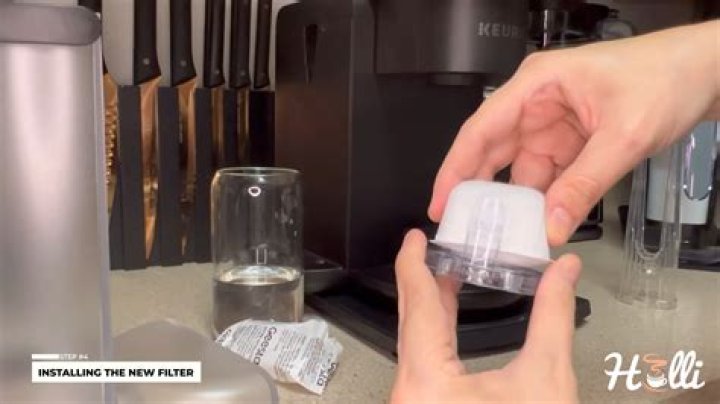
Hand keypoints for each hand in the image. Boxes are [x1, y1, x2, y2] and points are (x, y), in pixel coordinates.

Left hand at [391, 230, 581, 402]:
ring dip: (428, 309)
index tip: (414, 240)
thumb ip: (552, 317)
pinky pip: (420, 365)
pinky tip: (444, 321)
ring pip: (413, 345)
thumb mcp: (547, 378)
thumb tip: (562, 273)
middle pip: (410, 323)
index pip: (417, 307)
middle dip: (421, 281)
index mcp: (429, 384)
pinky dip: (432, 336)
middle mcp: (412, 397)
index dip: (415, 265)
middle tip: (427, 249)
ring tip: (442, 277)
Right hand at [429, 21, 719, 245]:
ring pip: (520, 171)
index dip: (454, 168)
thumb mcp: (623, 135)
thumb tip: (551, 225)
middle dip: (478, 192)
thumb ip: (584, 185)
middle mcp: (537, 104)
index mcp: (537, 84)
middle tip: (463, 230)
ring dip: (515, 204)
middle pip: (492, 152)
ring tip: (503, 236)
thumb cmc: (666, 75)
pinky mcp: (570, 143)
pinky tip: (538, 224)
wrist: (705, 72)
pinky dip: (543, 202)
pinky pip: (547, 177)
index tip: (442, 202)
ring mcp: (553, 125)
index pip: (480, 130)